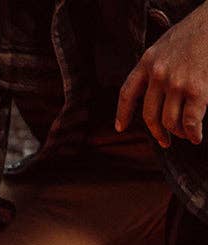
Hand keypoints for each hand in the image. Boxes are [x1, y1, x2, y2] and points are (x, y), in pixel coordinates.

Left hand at [116, 3, 207, 146]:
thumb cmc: (195, 31)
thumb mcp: (165, 44)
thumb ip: (155, 65)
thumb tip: (152, 92)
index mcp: (147, 61)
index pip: (127, 93)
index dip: (122, 113)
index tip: (120, 128)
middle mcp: (158, 74)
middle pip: (149, 115)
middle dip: (157, 133)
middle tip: (165, 141)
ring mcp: (176, 82)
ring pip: (169, 121)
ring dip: (177, 133)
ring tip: (184, 135)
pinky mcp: (197, 88)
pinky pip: (190, 120)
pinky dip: (192, 133)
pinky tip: (196, 138)